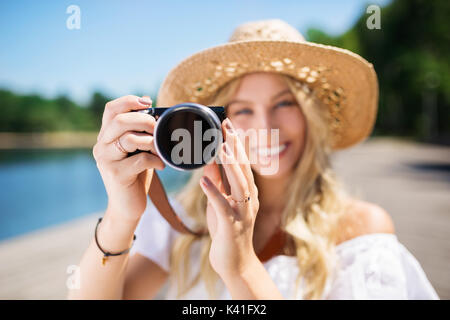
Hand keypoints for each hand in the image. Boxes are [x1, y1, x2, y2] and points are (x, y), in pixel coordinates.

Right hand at [92, 95, 164, 223]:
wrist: (126, 207)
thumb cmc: (135, 175)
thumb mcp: (136, 149)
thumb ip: (139, 131)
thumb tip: (152, 106)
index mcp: (106, 136)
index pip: (111, 109)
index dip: (129, 101)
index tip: (148, 103)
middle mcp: (101, 146)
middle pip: (119, 120)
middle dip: (144, 120)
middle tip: (158, 128)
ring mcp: (106, 160)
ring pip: (129, 138)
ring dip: (151, 141)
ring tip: (161, 149)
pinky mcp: (116, 174)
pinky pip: (140, 159)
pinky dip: (155, 159)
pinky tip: (161, 165)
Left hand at [200, 118, 259, 280]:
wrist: (235, 263)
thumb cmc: (227, 231)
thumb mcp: (220, 203)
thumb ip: (217, 183)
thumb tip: (208, 162)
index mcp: (247, 193)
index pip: (242, 163)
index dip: (236, 144)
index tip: (229, 124)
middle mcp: (249, 199)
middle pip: (243, 168)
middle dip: (235, 146)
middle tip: (227, 125)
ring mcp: (242, 213)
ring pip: (238, 184)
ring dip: (230, 164)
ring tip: (221, 145)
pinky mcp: (232, 226)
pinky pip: (222, 206)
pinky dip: (214, 193)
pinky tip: (204, 181)